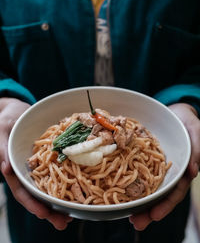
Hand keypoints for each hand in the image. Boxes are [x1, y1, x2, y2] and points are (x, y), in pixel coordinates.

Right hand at [0, 98, 72, 229]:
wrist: (17, 110)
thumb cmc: (6, 117)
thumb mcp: (2, 129)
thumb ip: (2, 148)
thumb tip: (5, 169)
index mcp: (14, 166)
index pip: (21, 190)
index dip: (32, 203)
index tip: (44, 214)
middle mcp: (26, 170)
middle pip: (36, 194)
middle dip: (49, 210)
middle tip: (64, 222)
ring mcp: (37, 166)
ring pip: (47, 187)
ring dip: (58, 202)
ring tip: (72, 215)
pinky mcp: (47, 158)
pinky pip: (56, 171)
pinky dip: (64, 183)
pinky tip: (75, 191)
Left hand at [129, 103, 199, 229]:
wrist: (174, 112)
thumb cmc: (186, 121)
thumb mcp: (195, 130)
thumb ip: (196, 148)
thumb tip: (193, 171)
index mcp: (181, 169)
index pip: (175, 190)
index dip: (166, 204)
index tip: (154, 216)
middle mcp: (167, 172)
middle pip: (159, 194)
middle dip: (148, 210)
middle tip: (136, 223)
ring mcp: (155, 167)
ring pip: (147, 187)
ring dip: (138, 201)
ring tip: (126, 215)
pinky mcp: (144, 159)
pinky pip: (136, 171)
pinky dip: (129, 181)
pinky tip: (120, 190)